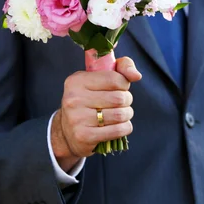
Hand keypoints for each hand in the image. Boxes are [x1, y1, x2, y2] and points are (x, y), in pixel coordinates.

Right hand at [51, 57, 141, 171]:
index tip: (120, 88)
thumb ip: (121, 67)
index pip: (114, 79)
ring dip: (127, 115)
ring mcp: (77, 119)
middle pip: (119, 98)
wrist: (67, 132)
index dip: (124, 84)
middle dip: (127, 101)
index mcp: (76, 81)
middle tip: (121, 103)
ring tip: (120, 114)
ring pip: (120, 115)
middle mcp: (74, 99)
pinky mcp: (84, 136)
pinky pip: (118, 130)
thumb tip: (136, 75)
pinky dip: (125, 127)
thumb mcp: (99, 78)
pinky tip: (118, 126)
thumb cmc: (90, 100)